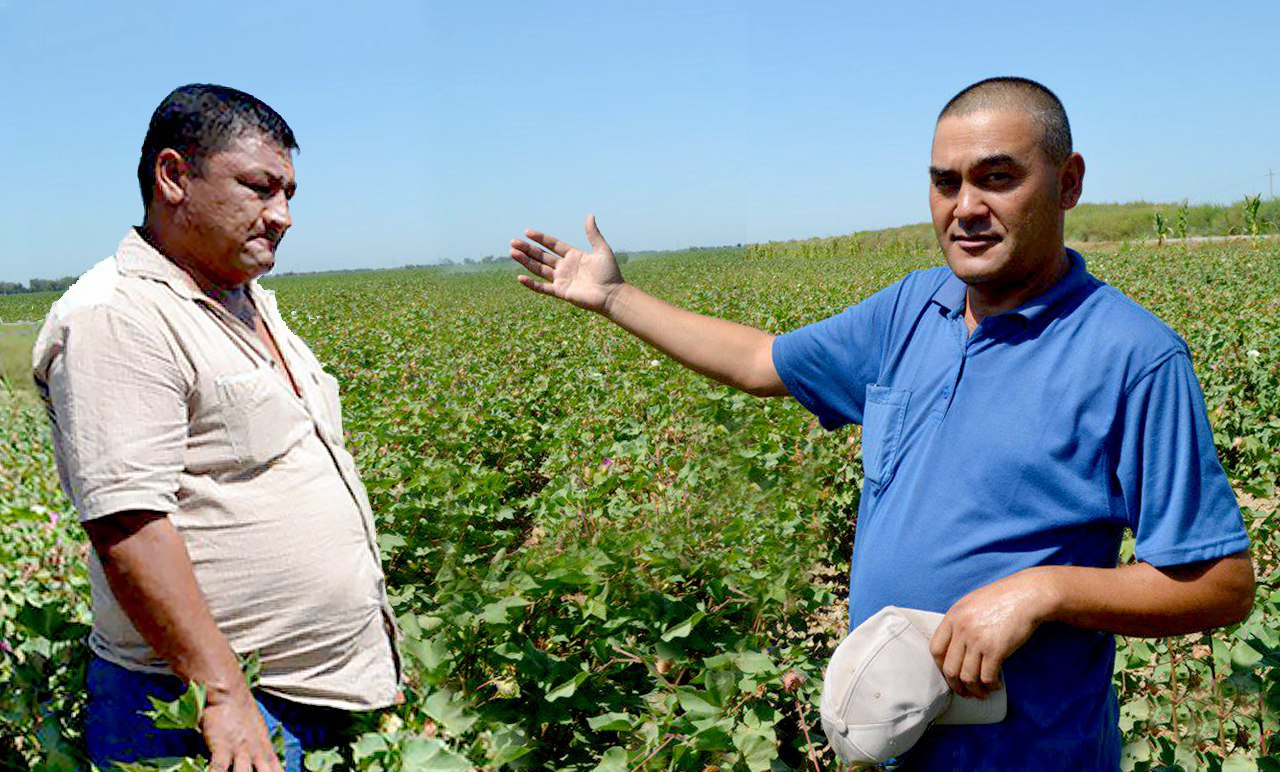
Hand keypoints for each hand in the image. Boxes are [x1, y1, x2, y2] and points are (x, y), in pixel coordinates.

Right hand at [201, 684, 281, 771]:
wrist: (228, 693)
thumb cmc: (241, 711)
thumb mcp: (257, 730)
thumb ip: (260, 748)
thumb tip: (261, 761)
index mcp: (265, 748)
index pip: (278, 770)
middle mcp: (256, 751)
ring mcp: (239, 749)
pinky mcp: (221, 746)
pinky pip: (218, 768)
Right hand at [510, 214, 624, 313]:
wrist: (612, 294)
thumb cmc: (610, 273)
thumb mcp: (602, 250)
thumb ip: (593, 234)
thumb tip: (589, 215)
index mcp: (573, 256)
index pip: (553, 244)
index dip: (540, 238)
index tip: (527, 232)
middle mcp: (565, 267)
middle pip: (542, 256)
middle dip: (527, 249)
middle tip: (513, 242)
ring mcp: (562, 279)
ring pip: (539, 269)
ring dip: (525, 261)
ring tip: (512, 253)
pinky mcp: (561, 292)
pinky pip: (543, 288)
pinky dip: (531, 284)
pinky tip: (520, 277)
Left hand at [929, 567, 1059, 698]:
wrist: (1026, 595)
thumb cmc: (1002, 598)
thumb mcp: (971, 603)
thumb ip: (959, 622)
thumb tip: (954, 646)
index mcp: (953, 617)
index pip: (936, 649)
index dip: (940, 667)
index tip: (950, 675)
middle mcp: (961, 629)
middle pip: (949, 668)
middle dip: (956, 685)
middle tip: (965, 692)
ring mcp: (977, 640)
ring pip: (967, 677)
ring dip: (974, 690)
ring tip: (982, 693)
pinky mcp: (995, 650)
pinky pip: (987, 677)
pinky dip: (991, 685)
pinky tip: (996, 685)